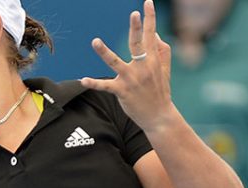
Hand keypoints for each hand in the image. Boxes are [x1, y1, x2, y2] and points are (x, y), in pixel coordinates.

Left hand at [80, 0, 176, 133]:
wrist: (159, 116)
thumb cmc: (160, 91)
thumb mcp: (165, 70)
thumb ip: (162, 52)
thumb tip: (156, 35)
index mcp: (152, 60)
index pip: (151, 35)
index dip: (149, 18)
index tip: (147, 3)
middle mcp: (143, 67)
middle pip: (138, 44)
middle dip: (136, 28)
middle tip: (133, 13)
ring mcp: (132, 79)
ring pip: (116, 62)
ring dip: (104, 52)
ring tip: (95, 41)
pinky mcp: (122, 91)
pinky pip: (105, 86)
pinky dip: (94, 83)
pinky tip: (83, 79)